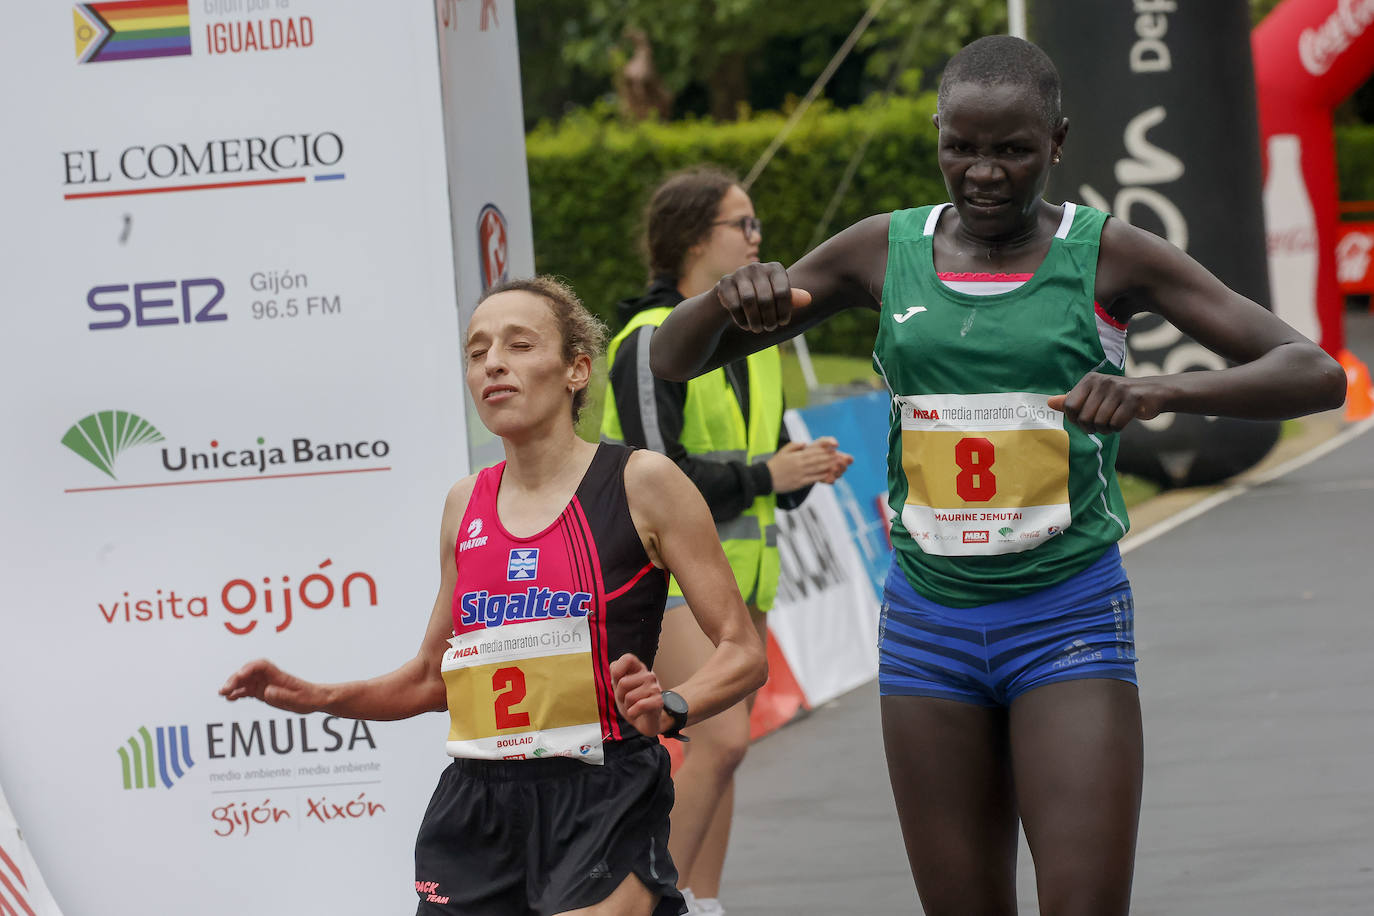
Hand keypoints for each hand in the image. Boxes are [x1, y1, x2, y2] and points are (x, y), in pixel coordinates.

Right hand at [220, 659, 323, 713]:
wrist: (316, 699)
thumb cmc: (310, 698)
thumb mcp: (298, 699)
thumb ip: (282, 695)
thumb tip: (266, 691)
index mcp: (279, 676)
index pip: (261, 666)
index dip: (248, 668)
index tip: (239, 675)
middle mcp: (270, 678)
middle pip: (249, 673)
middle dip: (235, 679)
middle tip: (224, 690)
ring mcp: (265, 684)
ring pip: (245, 681)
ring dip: (233, 685)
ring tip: (222, 693)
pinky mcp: (264, 692)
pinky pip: (248, 690)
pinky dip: (238, 693)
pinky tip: (230, 698)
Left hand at [610, 653, 666, 737]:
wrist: (646, 721)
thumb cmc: (632, 702)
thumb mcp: (619, 687)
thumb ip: (616, 674)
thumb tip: (614, 666)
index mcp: (638, 668)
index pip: (628, 658)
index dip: (618, 671)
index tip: (618, 682)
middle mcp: (648, 675)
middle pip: (622, 683)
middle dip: (620, 696)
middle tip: (626, 700)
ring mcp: (655, 687)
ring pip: (629, 697)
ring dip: (627, 706)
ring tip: (633, 706)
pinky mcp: (659, 701)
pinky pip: (640, 706)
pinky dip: (633, 713)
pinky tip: (636, 713)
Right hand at [714, 262, 812, 332]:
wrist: (734, 298)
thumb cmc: (762, 299)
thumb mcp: (778, 299)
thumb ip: (792, 299)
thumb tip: (808, 299)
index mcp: (775, 268)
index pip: (783, 292)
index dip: (784, 311)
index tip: (783, 322)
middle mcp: (757, 267)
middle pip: (766, 298)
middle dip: (769, 318)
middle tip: (769, 328)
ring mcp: (739, 273)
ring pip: (749, 301)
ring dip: (755, 320)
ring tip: (758, 329)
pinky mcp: (724, 282)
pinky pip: (734, 304)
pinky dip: (741, 319)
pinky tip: (745, 324)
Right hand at [766, 439, 841, 491]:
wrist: (766, 478)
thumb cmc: (774, 465)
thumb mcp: (783, 451)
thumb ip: (795, 446)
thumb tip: (805, 444)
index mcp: (797, 456)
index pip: (814, 452)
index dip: (824, 450)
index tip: (833, 449)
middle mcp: (800, 464)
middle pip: (818, 460)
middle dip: (830, 458)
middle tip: (840, 456)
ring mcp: (801, 474)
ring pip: (818, 469)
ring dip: (829, 466)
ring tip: (837, 464)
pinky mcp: (800, 482)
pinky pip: (813, 479)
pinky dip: (822, 476)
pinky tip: (829, 475)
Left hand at [808, 436, 853, 483]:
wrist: (803, 458)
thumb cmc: (815, 449)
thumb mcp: (821, 442)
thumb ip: (829, 441)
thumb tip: (836, 444)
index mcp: (840, 457)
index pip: (849, 459)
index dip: (848, 459)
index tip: (844, 457)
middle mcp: (838, 466)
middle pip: (844, 468)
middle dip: (842, 465)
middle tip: (839, 462)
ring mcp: (833, 474)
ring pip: (839, 475)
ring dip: (837, 472)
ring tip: (833, 468)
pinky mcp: (826, 480)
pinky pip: (831, 481)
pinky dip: (830, 479)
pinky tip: (827, 477)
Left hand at [1049, 374, 1165, 434]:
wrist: (1153, 392)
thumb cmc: (1118, 397)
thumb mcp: (1094, 395)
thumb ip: (1073, 400)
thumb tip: (1048, 403)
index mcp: (1089, 380)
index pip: (1069, 406)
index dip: (1075, 420)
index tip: (1084, 421)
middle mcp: (1102, 381)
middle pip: (1084, 418)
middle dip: (1091, 427)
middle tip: (1100, 424)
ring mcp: (1118, 389)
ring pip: (1100, 422)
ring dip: (1105, 429)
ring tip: (1112, 422)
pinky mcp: (1133, 399)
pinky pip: (1116, 424)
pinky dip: (1117, 429)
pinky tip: (1122, 421)